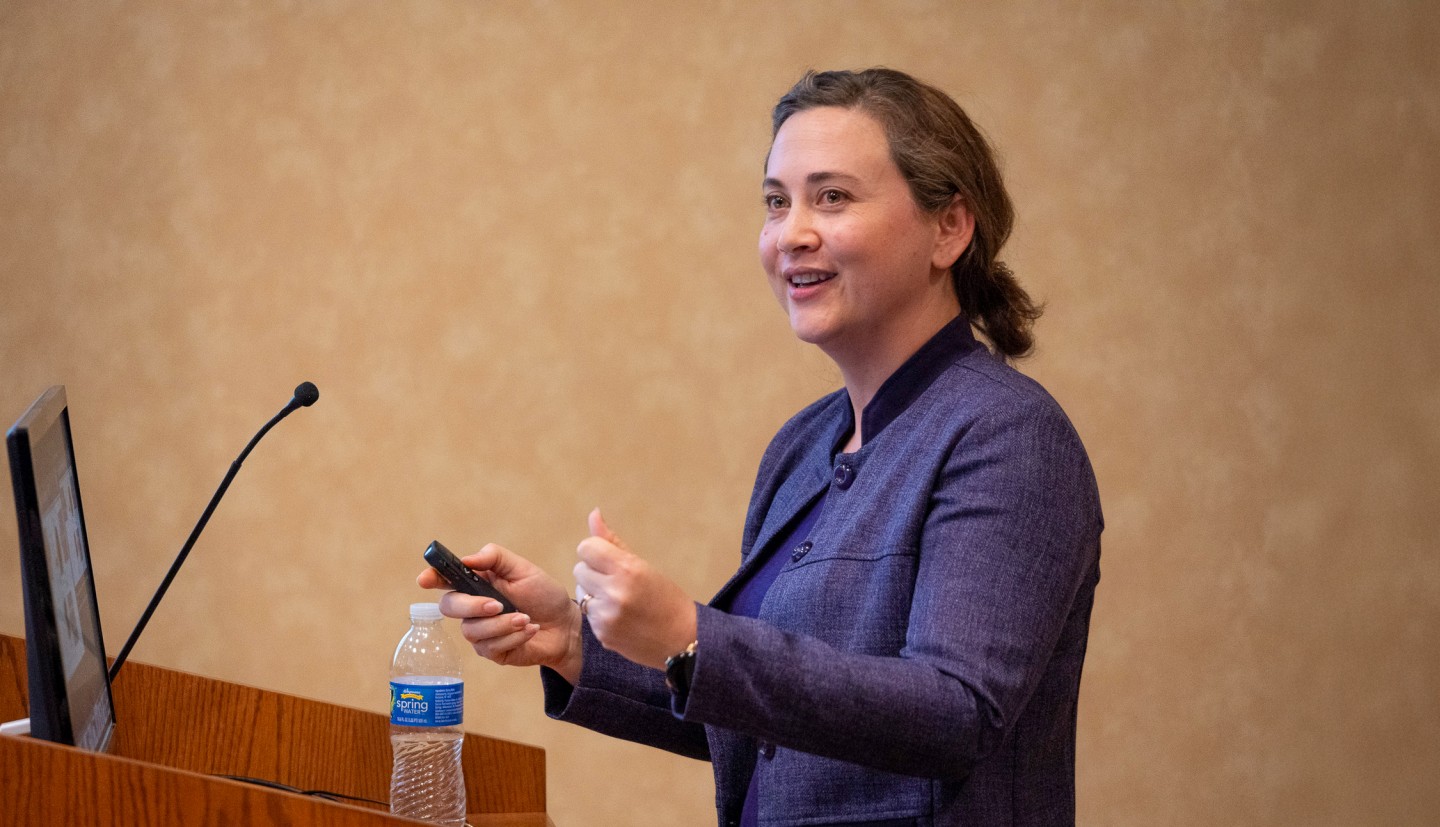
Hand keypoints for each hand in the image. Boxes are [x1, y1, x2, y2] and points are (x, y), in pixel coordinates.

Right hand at [418, 543, 582, 682]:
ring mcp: (480, 631)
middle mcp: (472, 607)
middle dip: (472, 606)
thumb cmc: (543, 594)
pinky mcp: (491, 651)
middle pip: (449, 607)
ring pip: (472, 630)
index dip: (431, 578)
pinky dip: (514, 636)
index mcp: (476, 582)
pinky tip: (530, 630)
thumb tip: (467, 559)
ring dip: (502, 624)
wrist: (565, 625)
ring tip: (526, 618)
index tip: (425, 579)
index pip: (445, 579)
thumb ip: (495, 558)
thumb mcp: (523, 569)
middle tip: (498, 605)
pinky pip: (490, 647)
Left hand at [573, 508, 696, 669]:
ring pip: (580, 591)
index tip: (610, 559)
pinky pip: (587, 613)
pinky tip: (618, 616)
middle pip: (580, 569)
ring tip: (618, 599)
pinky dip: (598, 612)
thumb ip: (613, 541)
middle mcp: (614, 592)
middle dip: (594, 572)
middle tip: (616, 581)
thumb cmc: (666, 598)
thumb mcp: (644, 566)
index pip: (586, 548)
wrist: (683, 639)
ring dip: (593, 592)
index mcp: (627, 570)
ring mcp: (606, 616)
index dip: (597, 551)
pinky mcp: (602, 634)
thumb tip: (593, 513)